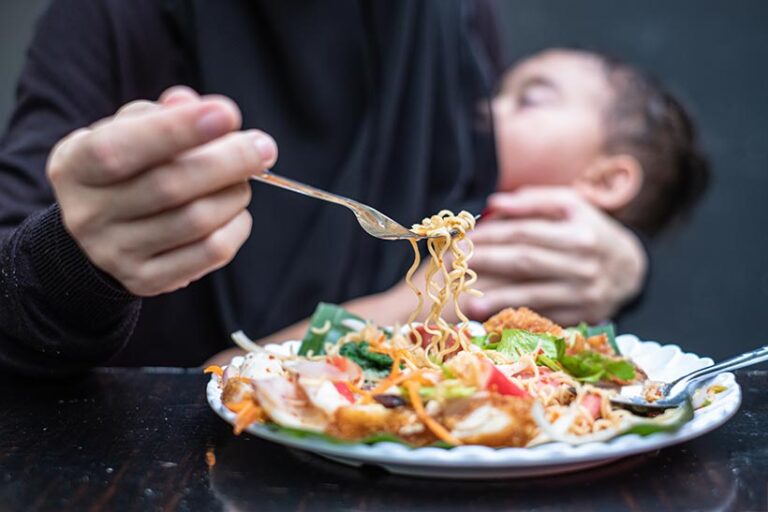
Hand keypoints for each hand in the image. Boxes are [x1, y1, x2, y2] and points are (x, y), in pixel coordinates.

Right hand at [48, 86, 277, 295]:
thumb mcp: (125, 132)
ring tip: (244, 179)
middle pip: (169, 186)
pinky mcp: (148, 280)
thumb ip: (159, 115)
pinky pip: (210, 253)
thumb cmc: (125, 170)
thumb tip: (193, 105)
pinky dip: (236, 226)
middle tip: (263, 147)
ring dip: (235, 193)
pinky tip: (236, 211)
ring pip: (196, 221)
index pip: (121, 148)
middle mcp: (89, 214)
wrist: (100, 233)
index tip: (226, 113)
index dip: (176, 129)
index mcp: (75, 166)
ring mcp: (116, 253)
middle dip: (228, 161)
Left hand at [464, 187, 646, 324]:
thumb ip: (533, 201)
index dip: (491, 236)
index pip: (525, 233)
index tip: (463, 239)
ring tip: (465, 301)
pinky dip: (516, 317)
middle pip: (524, 263)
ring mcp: (583, 294)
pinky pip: (543, 316)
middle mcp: (583, 265)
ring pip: (532, 295)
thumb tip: (493, 203)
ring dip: (496, 298)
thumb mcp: (570, 206)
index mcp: (579, 234)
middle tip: (453, 264)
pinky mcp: (581, 316)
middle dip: (486, 262)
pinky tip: (492, 318)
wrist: (630, 269)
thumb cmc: (591, 230)